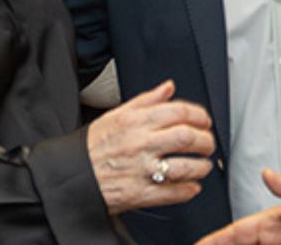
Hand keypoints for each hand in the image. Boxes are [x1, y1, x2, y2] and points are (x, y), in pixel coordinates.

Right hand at [88, 79, 214, 213]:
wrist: (72, 176)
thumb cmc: (94, 146)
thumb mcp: (117, 115)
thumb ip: (147, 100)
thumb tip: (168, 87)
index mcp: (136, 121)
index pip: (179, 111)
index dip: (199, 115)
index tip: (205, 121)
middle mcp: (141, 144)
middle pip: (187, 137)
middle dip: (205, 141)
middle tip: (208, 144)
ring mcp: (141, 169)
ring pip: (185, 166)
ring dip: (201, 166)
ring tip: (204, 165)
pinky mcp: (140, 194)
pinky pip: (173, 193)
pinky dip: (188, 190)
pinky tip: (192, 186)